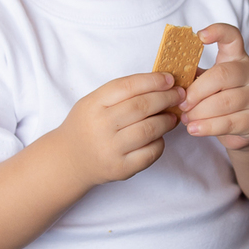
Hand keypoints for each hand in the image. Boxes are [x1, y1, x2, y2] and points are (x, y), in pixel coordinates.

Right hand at [59, 72, 182, 189]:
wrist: (69, 160)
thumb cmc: (87, 126)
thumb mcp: (93, 102)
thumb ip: (121, 93)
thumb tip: (160, 84)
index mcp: (93, 105)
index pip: (128, 87)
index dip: (153, 81)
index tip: (170, 79)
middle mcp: (101, 126)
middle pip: (142, 107)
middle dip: (167, 98)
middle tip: (179, 95)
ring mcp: (111, 149)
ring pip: (150, 130)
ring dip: (167, 120)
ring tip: (172, 116)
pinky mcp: (121, 169)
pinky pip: (151, 153)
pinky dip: (160, 142)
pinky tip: (159, 136)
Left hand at [180, 24, 248, 150]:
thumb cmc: (222, 100)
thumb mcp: (210, 83)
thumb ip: (194, 77)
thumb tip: (167, 77)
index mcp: (237, 58)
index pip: (232, 36)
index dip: (217, 31)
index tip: (200, 36)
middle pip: (222, 75)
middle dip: (196, 92)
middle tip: (181, 103)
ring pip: (223, 102)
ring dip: (199, 112)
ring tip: (186, 118)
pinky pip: (228, 122)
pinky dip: (206, 127)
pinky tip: (194, 129)